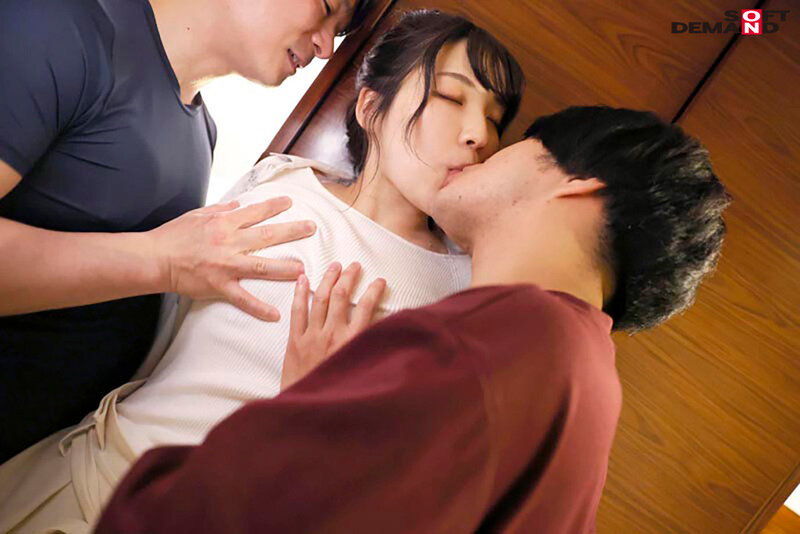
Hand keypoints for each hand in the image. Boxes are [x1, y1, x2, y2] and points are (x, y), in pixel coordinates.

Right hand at [147, 196, 315, 320]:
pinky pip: (242, 299)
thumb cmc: (173, 236)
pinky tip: (274, 315)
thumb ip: (220, 211)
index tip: (290, 203)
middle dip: (292, 231)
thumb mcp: (197, 215)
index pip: (255, 212)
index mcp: (224, 223)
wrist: (154, 258)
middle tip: (311, 228)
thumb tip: (237, 205)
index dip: (273, 206)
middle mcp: (229, 242)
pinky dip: (258, 308)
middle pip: (267, 235)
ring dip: (285, 267)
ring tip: (304, 269)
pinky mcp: (219, 285)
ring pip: (262, 266)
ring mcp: (226, 265)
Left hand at [281, 262, 385, 390]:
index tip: (380, 281)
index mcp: (352, 342)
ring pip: (319, 298)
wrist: (308, 411)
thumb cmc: (337, 393)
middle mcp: (332, 335)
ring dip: (328, 278)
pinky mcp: (294, 341)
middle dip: (349, 277)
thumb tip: (388, 335)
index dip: (374, 291)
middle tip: (354, 266)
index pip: (366, 307)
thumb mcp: (362, 373)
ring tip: (334, 266)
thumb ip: (372, 351)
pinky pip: (296, 311)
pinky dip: (299, 293)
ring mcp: (311, 336)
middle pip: (340, 296)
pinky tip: (303, 279)